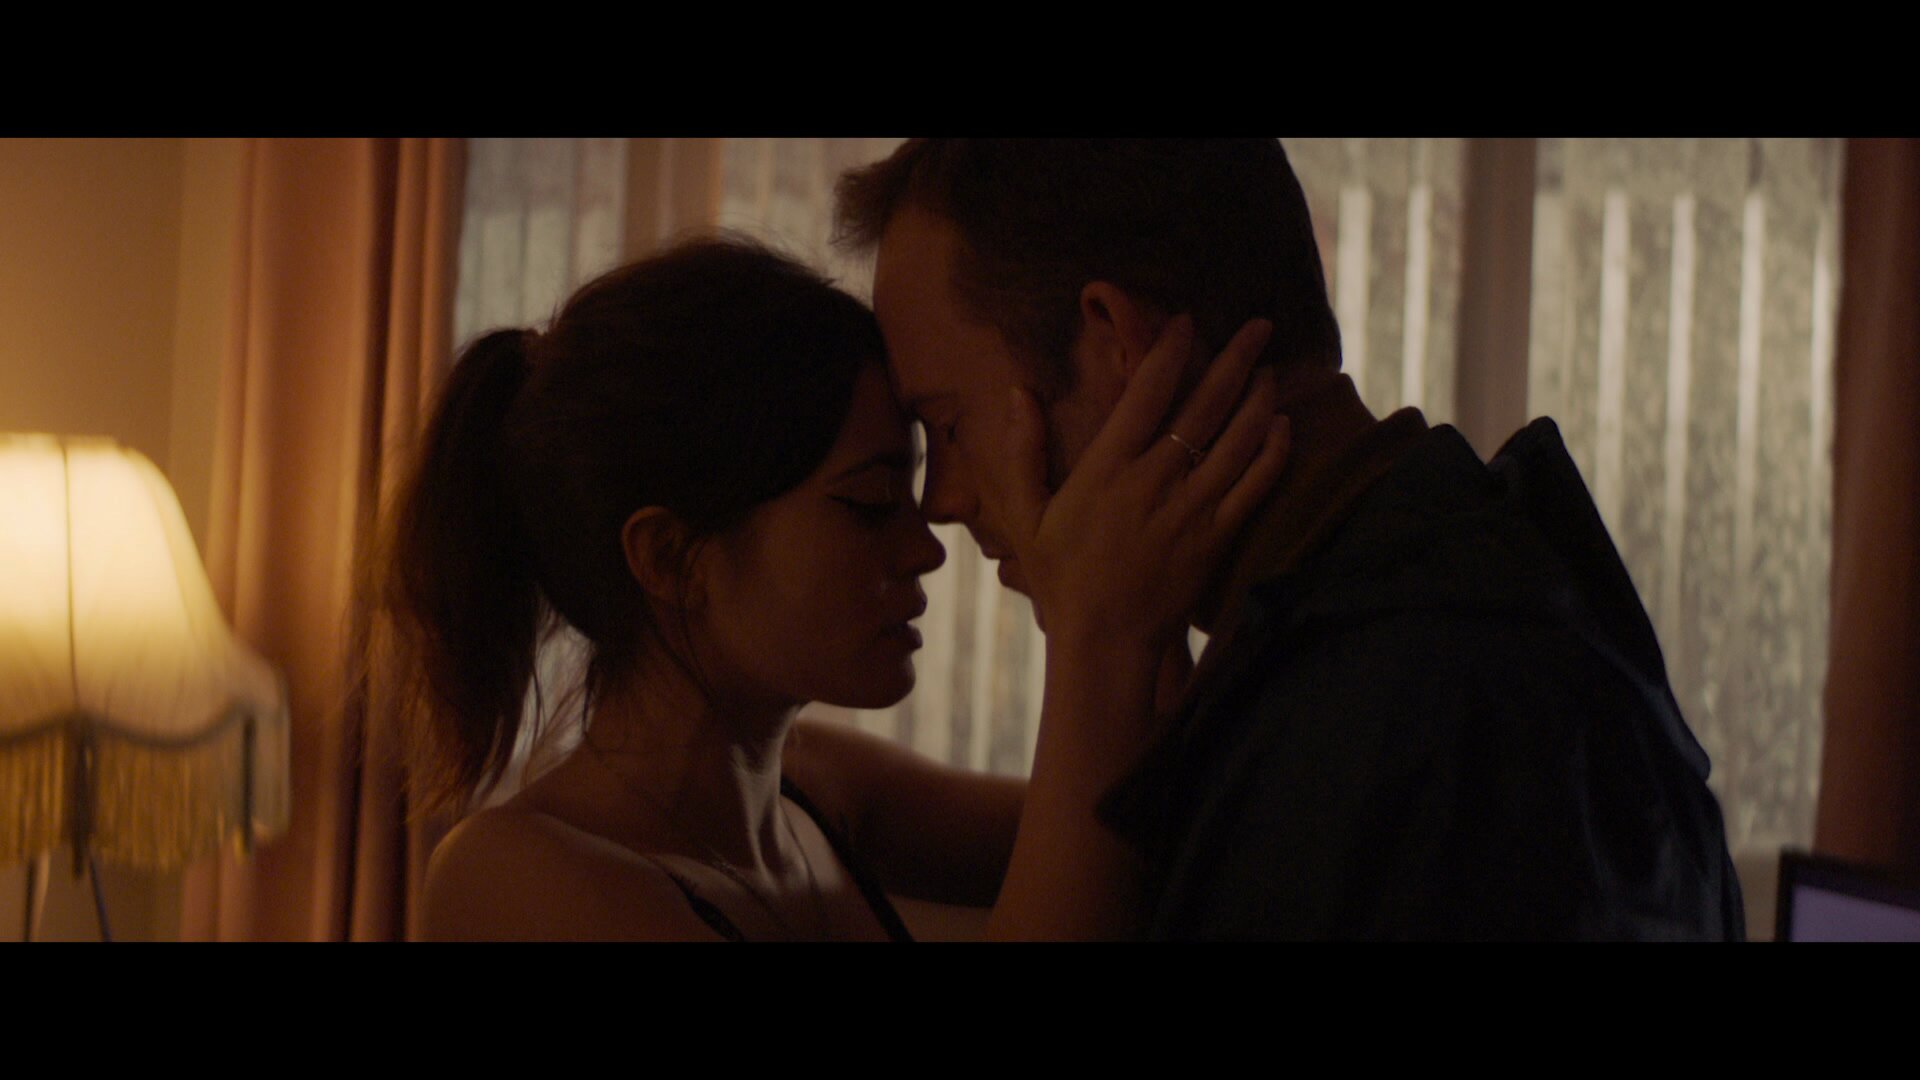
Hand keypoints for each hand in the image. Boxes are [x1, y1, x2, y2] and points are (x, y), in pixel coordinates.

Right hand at [988, 315, 1290, 650]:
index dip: (1171, 351)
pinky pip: (1253, 485)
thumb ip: (1021, 451)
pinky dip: (1272, 452)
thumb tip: (1017, 391)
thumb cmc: (1061, 578)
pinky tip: (1282, 425)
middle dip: (1235, 359)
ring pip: (1237, 440)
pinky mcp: (1216, 537)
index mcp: (1106, 469)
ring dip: (1258, 398)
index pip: (1147, 392)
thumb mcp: (1026, 515)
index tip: (1187, 322)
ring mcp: (1190, 509)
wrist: (1105, 641)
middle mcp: (1154, 481)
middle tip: (1259, 326)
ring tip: (1271, 367)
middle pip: (1204, 406)